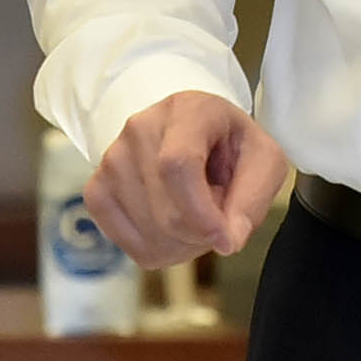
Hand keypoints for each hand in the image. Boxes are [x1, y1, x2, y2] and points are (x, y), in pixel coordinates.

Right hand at [84, 90, 290, 265]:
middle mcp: (140, 128)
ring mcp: (112, 159)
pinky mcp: (96, 189)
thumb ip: (254, 197)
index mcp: (187, 111)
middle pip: (167, 212)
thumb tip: (227, 240)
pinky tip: (171, 227)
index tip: (225, 239)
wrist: (192, 133)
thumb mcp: (263, 160)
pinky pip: (128, 244)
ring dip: (183, 243)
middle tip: (218, 217)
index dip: (202, 215)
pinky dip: (157, 249)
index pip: (178, 165)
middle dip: (202, 234)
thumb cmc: (230, 146)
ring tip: (195, 214)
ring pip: (150, 234)